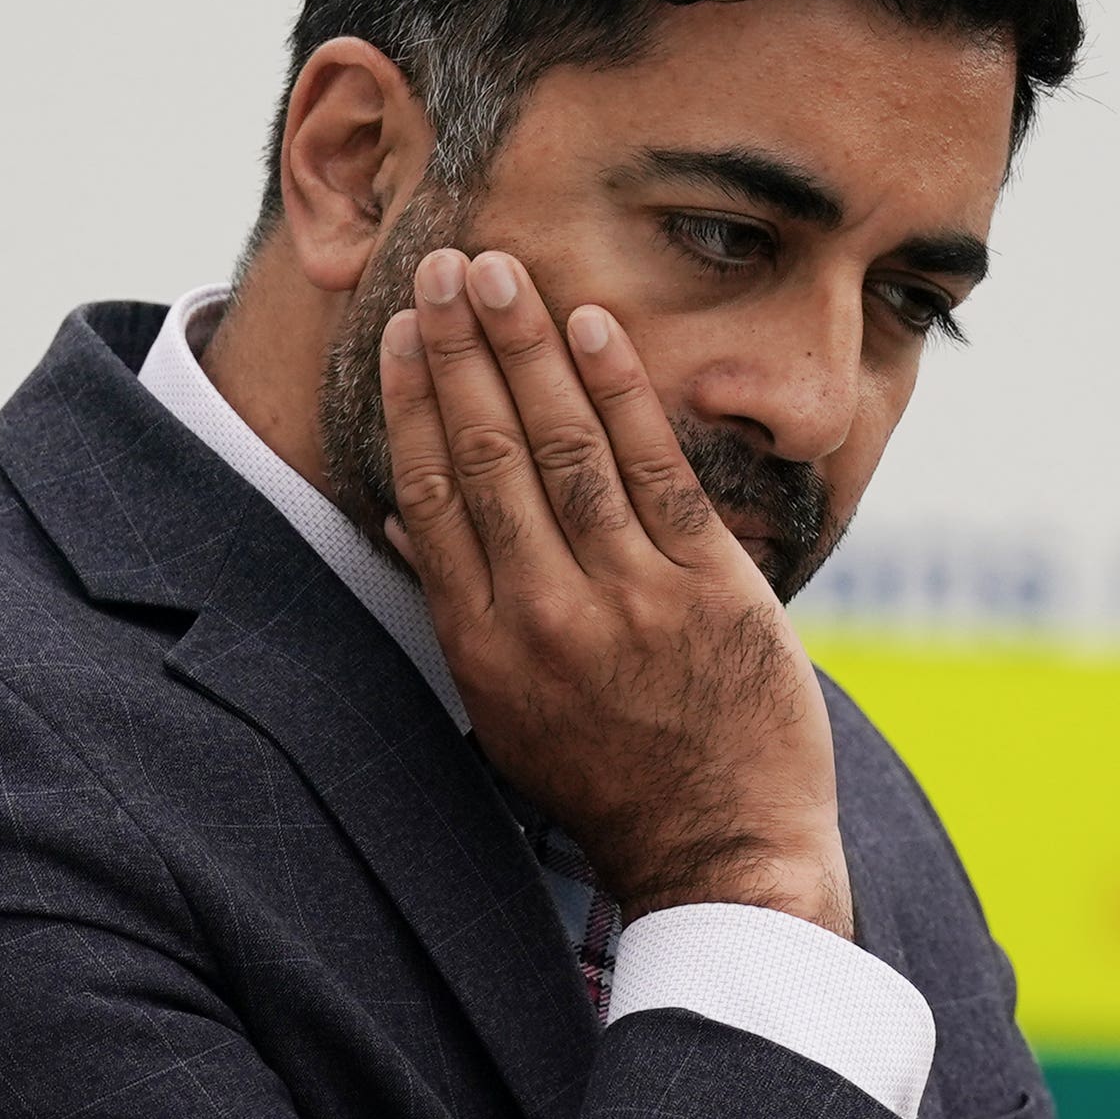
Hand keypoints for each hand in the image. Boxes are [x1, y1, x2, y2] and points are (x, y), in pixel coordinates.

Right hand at [379, 248, 850, 932]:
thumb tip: (396, 518)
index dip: (414, 401)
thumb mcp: (504, 712)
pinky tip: (593, 326)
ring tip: (500, 272)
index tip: (402, 330)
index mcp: (484, 648)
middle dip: (462, 349)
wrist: (723, 851)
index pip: (433, 494)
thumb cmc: (609, 779)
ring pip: (566, 447)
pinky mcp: (710, 590)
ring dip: (527, 347)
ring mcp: (631, 600)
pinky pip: (657, 469)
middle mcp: (546, 617)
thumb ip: (456, 608)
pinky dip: (621, 391)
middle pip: (488, 454)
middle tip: (441, 267)